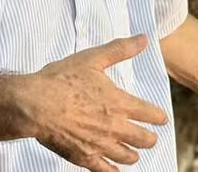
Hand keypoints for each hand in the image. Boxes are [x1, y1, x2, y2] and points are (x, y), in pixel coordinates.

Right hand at [14, 34, 167, 171]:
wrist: (35, 104)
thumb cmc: (61, 80)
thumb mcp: (92, 58)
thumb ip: (120, 50)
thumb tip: (143, 39)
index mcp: (119, 103)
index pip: (150, 114)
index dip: (158, 117)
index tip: (161, 118)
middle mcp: (114, 127)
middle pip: (144, 140)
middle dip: (149, 138)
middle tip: (148, 137)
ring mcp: (100, 145)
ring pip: (128, 157)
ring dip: (133, 154)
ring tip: (132, 152)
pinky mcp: (85, 158)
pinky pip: (107, 171)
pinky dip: (114, 171)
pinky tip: (114, 169)